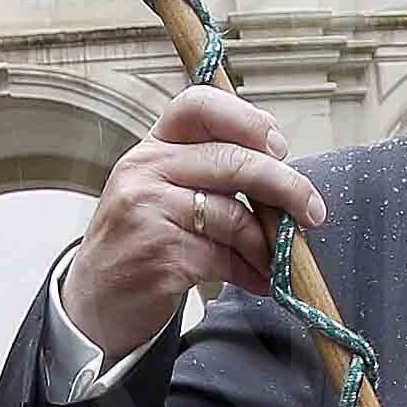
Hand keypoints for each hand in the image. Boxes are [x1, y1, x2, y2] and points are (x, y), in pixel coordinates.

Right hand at [65, 83, 329, 361]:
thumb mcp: (162, 192)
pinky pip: (224, 257)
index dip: (247, 119)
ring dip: (266, 244)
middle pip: (232, 161)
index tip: (278, 147)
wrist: (94, 300)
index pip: (199, 106)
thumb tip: (281, 172)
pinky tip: (259, 282)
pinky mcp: (159, 254)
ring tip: (275, 261)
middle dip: (285, 186)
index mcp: (151, 148)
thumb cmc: (140, 242)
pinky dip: (251, 273)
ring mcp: (148, 211)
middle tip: (312, 210)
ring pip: (233, 216)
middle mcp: (144, 170)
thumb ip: (209, 173)